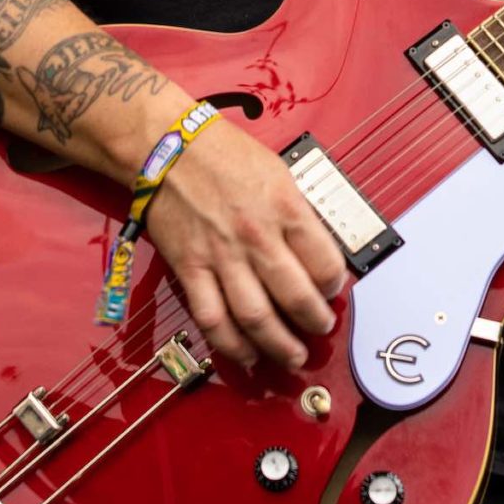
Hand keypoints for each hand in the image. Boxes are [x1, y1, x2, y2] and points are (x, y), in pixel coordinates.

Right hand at [142, 121, 348, 369]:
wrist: (167, 147)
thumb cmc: (225, 154)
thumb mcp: (279, 173)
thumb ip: (298, 214)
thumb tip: (317, 252)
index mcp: (286, 208)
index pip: (326, 263)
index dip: (336, 285)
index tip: (333, 290)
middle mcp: (257, 237)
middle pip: (297, 298)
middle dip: (316, 322)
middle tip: (321, 328)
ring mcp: (222, 257)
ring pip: (257, 318)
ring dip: (280, 345)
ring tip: (293, 355)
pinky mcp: (190, 269)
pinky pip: (213, 319)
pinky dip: (232, 345)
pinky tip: (248, 356)